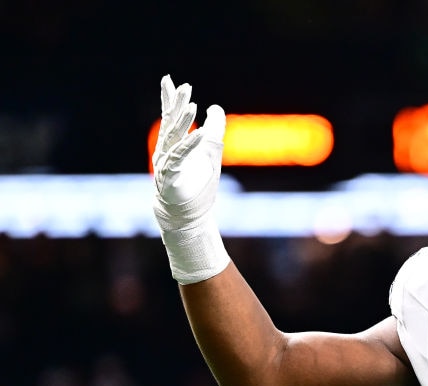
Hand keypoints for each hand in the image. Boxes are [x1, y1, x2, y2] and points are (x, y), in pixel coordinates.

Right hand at [152, 75, 229, 283]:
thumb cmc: (198, 186)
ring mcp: (166, 165)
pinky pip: (179, 158)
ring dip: (182, 122)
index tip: (169, 80)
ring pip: (173, 138)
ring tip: (192, 105)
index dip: (169, 99)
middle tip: (184, 86)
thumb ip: (214, 130)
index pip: (170, 117)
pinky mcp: (170, 178)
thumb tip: (215, 107)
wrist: (188, 217)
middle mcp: (166, 152)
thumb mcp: (211, 153)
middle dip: (176, 104)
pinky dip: (190, 145)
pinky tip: (199, 133)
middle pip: (170, 123)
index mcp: (174, 144)